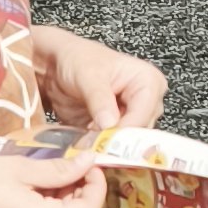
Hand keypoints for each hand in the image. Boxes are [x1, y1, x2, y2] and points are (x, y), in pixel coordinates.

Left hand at [34, 28, 165, 137]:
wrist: (58, 65)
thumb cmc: (77, 59)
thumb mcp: (87, 76)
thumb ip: (99, 99)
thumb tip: (109, 124)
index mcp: (149, 82)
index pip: (143, 115)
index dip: (124, 131)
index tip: (103, 142)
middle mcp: (147, 101)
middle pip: (140, 132)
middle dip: (116, 141)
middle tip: (94, 145)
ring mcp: (134, 116)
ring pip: (129, 142)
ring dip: (108, 146)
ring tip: (88, 143)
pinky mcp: (119, 128)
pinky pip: (116, 146)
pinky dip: (101, 147)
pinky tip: (88, 144)